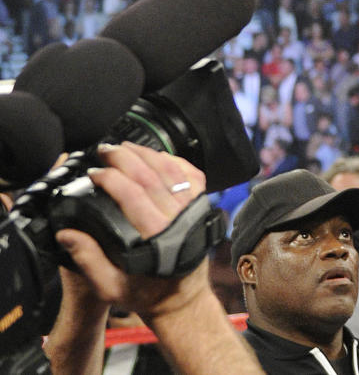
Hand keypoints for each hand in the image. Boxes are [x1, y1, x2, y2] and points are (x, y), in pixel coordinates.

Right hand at [54, 142, 208, 319]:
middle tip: (105, 150)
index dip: (111, 177)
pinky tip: (157, 155)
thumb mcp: (110, 286)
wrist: (183, 301)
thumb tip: (66, 234)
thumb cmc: (148, 294)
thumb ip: (88, 259)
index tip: (95, 172)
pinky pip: (192, 175)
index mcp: (156, 236)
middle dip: (125, 157)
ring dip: (147, 153)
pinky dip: (175, 160)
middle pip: (151, 175)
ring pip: (171, 170)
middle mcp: (178, 219)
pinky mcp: (201, 206)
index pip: (133, 193)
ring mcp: (193, 210)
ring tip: (125, 147)